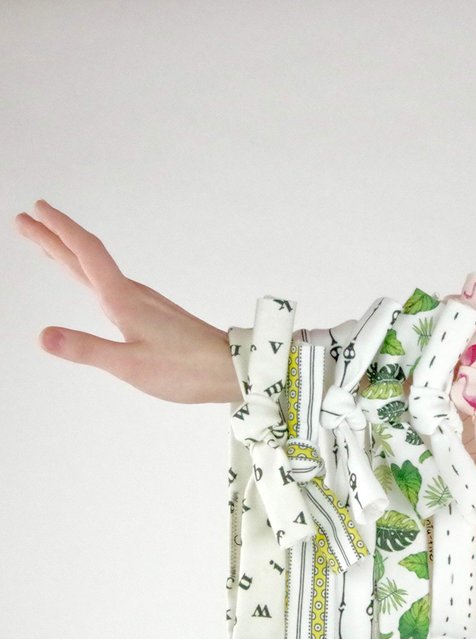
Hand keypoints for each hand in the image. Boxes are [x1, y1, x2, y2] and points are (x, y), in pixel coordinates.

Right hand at [15, 199, 240, 403]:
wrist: (231, 369)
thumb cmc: (186, 369)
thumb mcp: (130, 365)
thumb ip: (86, 349)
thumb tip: (43, 335)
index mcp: (124, 300)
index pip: (85, 255)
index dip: (58, 232)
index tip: (35, 212)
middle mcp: (133, 295)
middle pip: (87, 259)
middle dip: (54, 239)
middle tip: (26, 221)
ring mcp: (145, 303)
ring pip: (99, 271)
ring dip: (70, 255)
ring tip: (49, 246)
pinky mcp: (154, 315)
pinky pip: (112, 285)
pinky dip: (91, 275)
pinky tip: (94, 284)